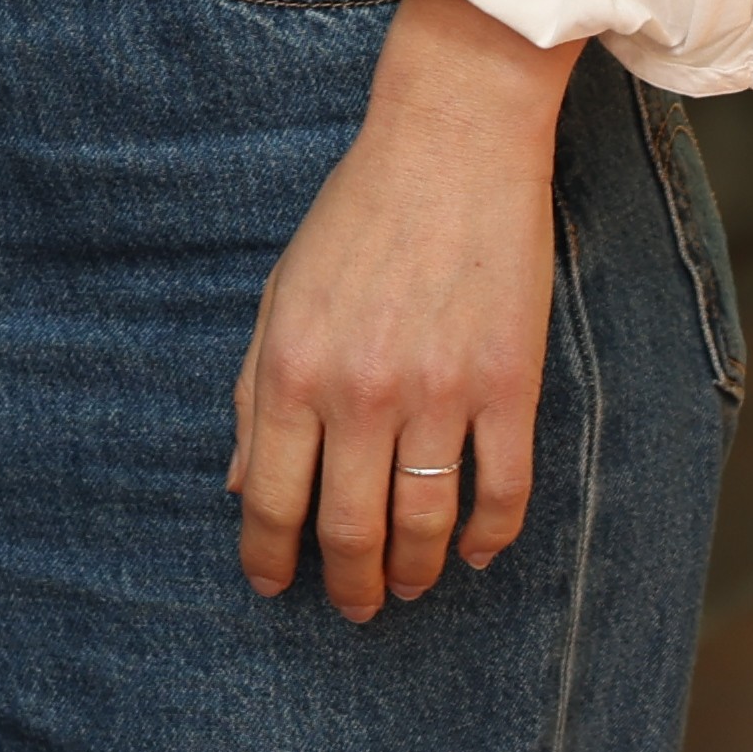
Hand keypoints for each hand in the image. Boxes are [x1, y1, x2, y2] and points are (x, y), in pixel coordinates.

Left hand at [226, 0, 583, 618]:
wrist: (451, 143)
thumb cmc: (355, 216)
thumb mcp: (280, 297)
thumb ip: (257, 395)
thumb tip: (243, 487)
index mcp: (294, 369)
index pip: (273, 502)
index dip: (271, 559)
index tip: (275, 587)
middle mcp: (362, 392)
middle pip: (351, 531)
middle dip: (350, 586)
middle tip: (355, 608)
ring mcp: (440, 394)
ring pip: (427, 525)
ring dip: (417, 571)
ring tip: (413, 586)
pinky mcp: (508, 385)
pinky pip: (504, 491)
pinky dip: (491, 537)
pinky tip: (478, 553)